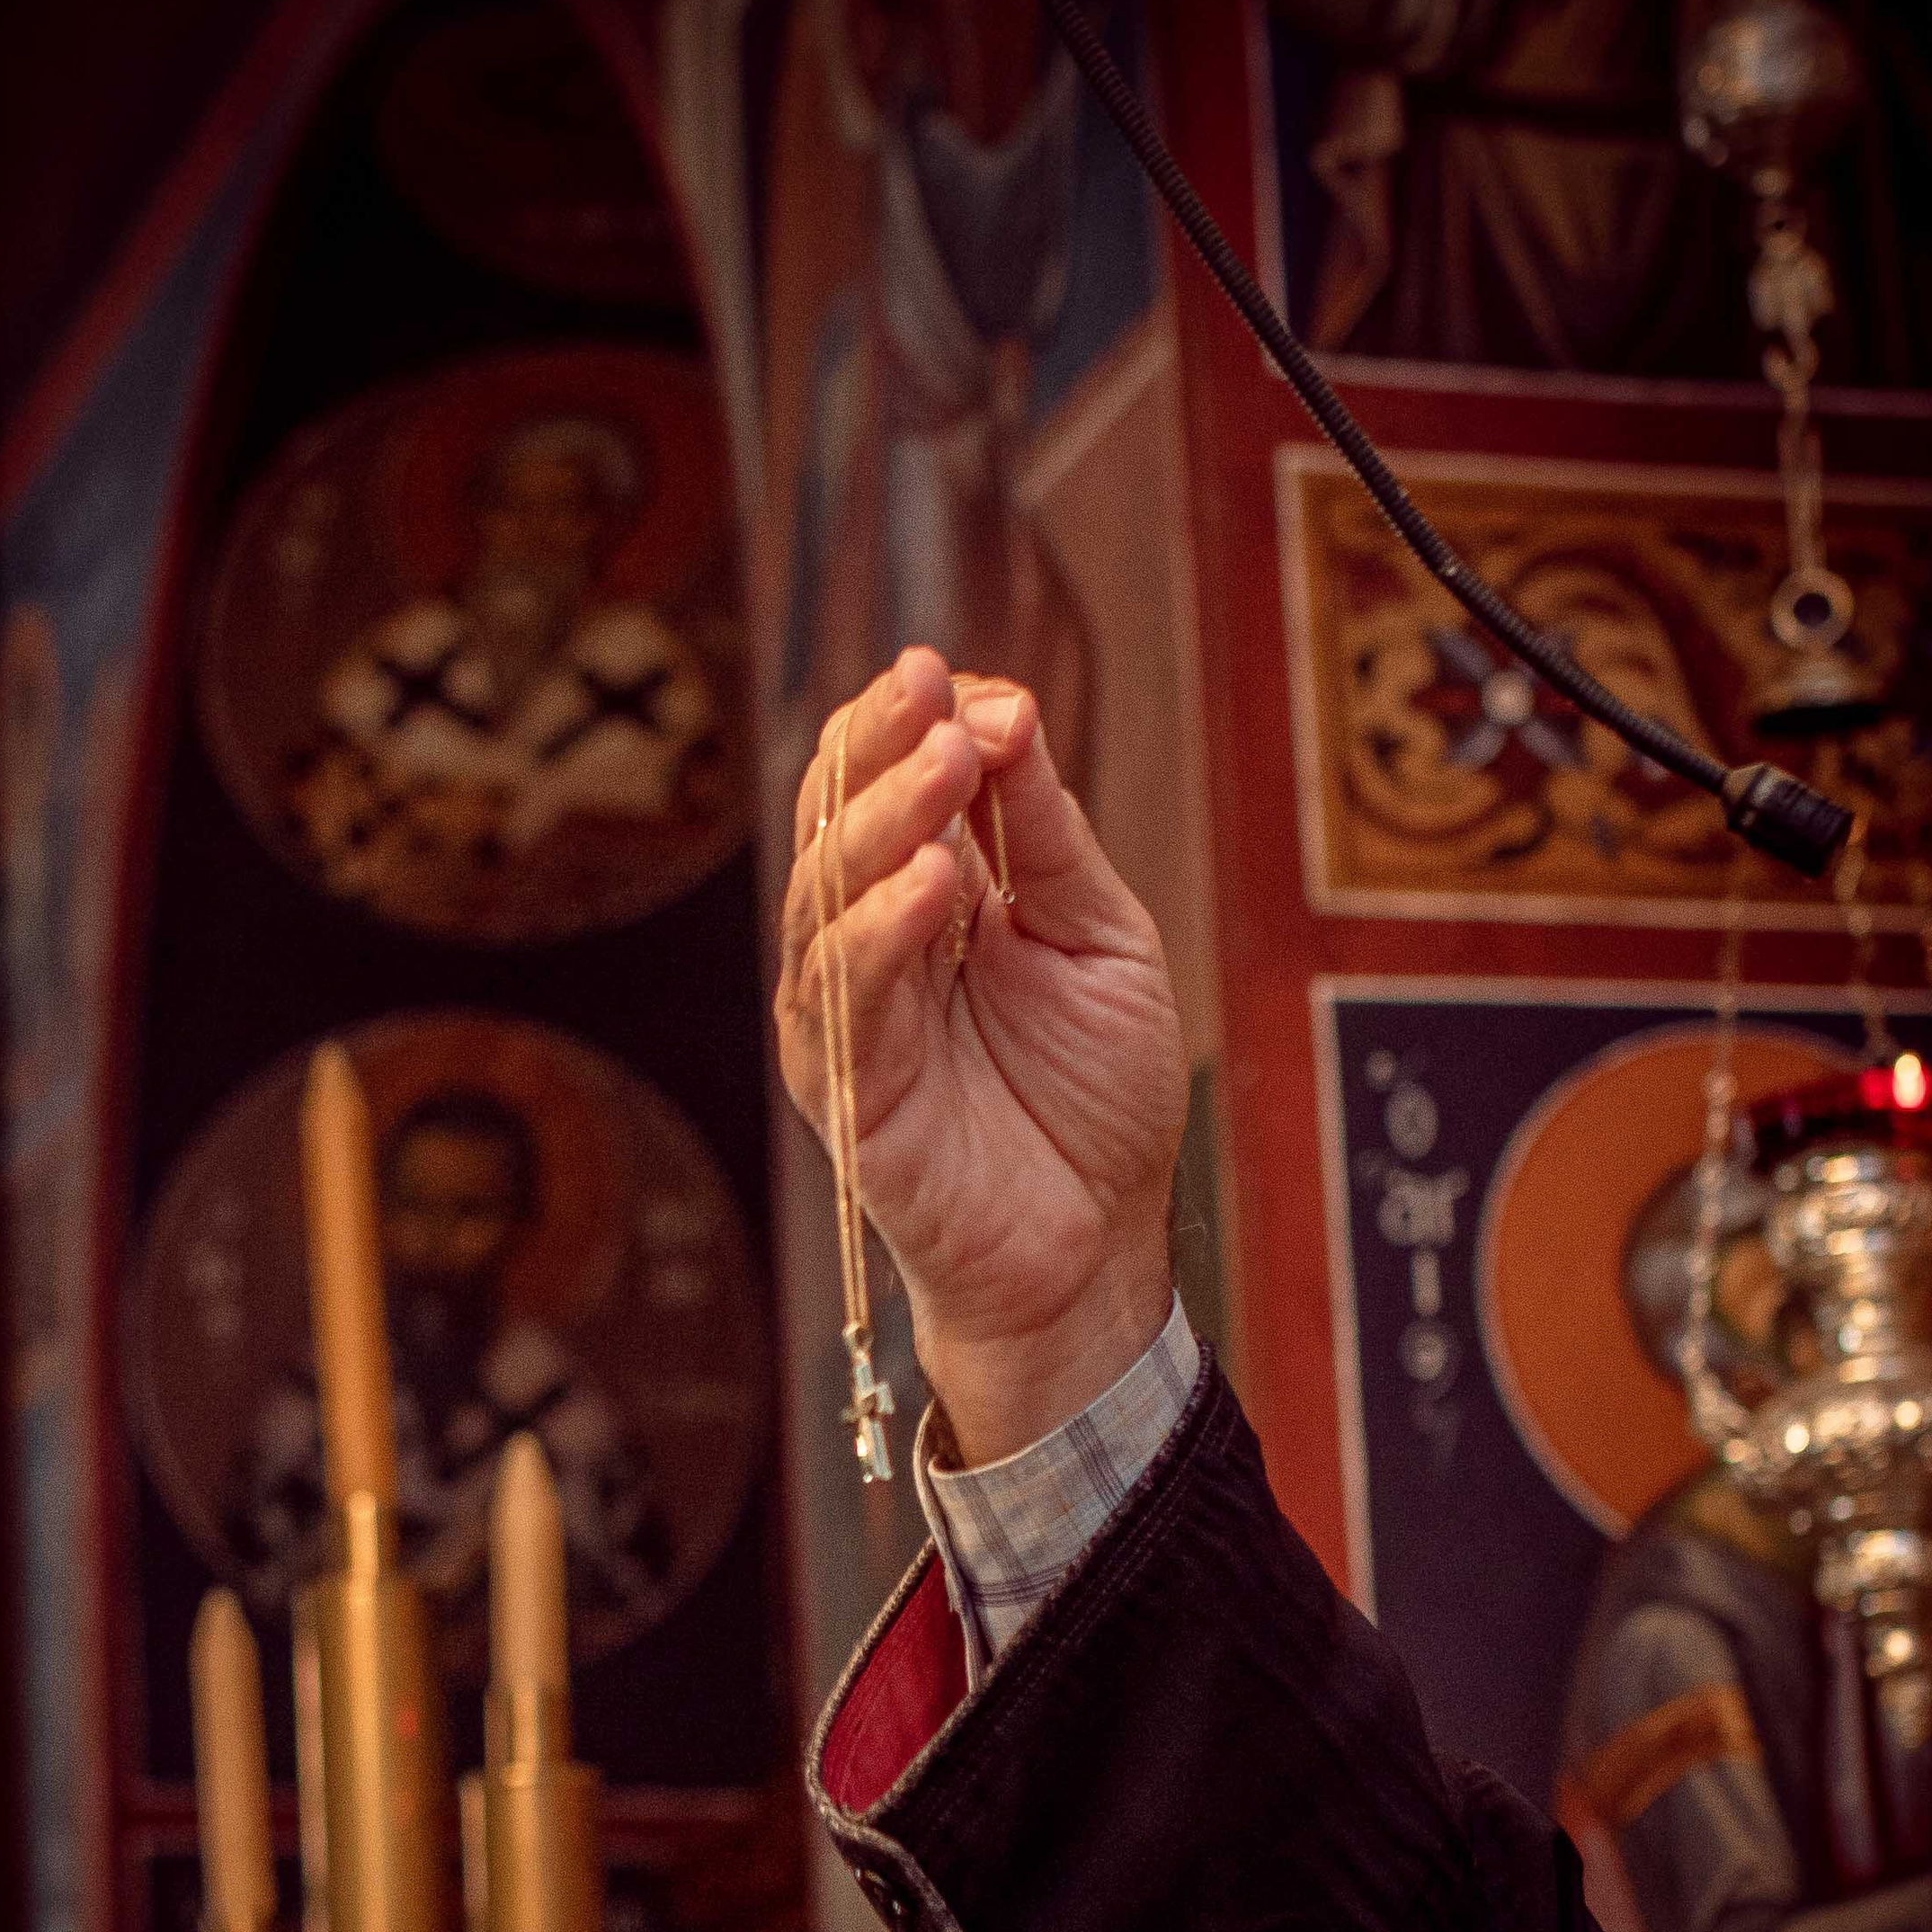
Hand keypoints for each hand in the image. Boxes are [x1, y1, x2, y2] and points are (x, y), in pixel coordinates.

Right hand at [775, 648, 1187, 1465]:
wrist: (1093, 1250)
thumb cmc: (1096, 1101)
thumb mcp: (1099, 935)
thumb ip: (1045, 835)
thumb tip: (1005, 710)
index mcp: (931, 895)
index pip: (893, 778)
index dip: (922, 722)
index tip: (967, 681)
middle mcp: (875, 942)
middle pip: (845, 816)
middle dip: (882, 744)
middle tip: (932, 691)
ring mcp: (850, 1011)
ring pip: (832, 889)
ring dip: (887, 817)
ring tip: (948, 758)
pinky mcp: (842, 1084)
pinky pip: (848, 991)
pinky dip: (884, 929)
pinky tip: (935, 881)